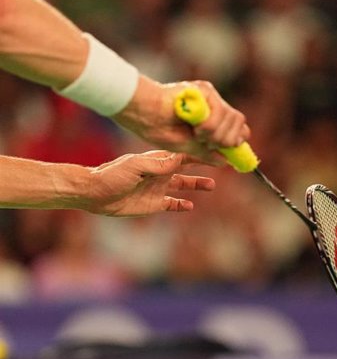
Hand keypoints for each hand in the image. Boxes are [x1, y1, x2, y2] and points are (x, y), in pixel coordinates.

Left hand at [85, 150, 214, 216]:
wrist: (94, 193)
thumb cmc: (112, 175)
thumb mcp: (135, 166)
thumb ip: (157, 164)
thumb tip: (179, 158)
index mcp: (159, 160)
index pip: (185, 154)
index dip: (201, 153)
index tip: (216, 152)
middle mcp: (161, 173)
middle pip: (188, 168)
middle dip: (204, 165)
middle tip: (222, 165)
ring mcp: (158, 188)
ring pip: (184, 185)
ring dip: (197, 184)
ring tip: (212, 185)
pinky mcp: (153, 203)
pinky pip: (172, 203)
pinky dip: (182, 204)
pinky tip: (190, 205)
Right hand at [112, 76, 250, 164]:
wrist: (142, 112)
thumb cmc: (158, 129)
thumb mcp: (186, 146)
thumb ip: (206, 152)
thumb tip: (225, 161)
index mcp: (210, 120)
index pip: (237, 128)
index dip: (237, 140)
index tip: (231, 150)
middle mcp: (213, 107)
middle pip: (239, 123)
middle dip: (228, 139)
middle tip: (210, 143)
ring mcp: (210, 97)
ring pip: (233, 118)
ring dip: (218, 133)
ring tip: (199, 135)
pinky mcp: (205, 90)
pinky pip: (221, 111)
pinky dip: (212, 125)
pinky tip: (197, 128)